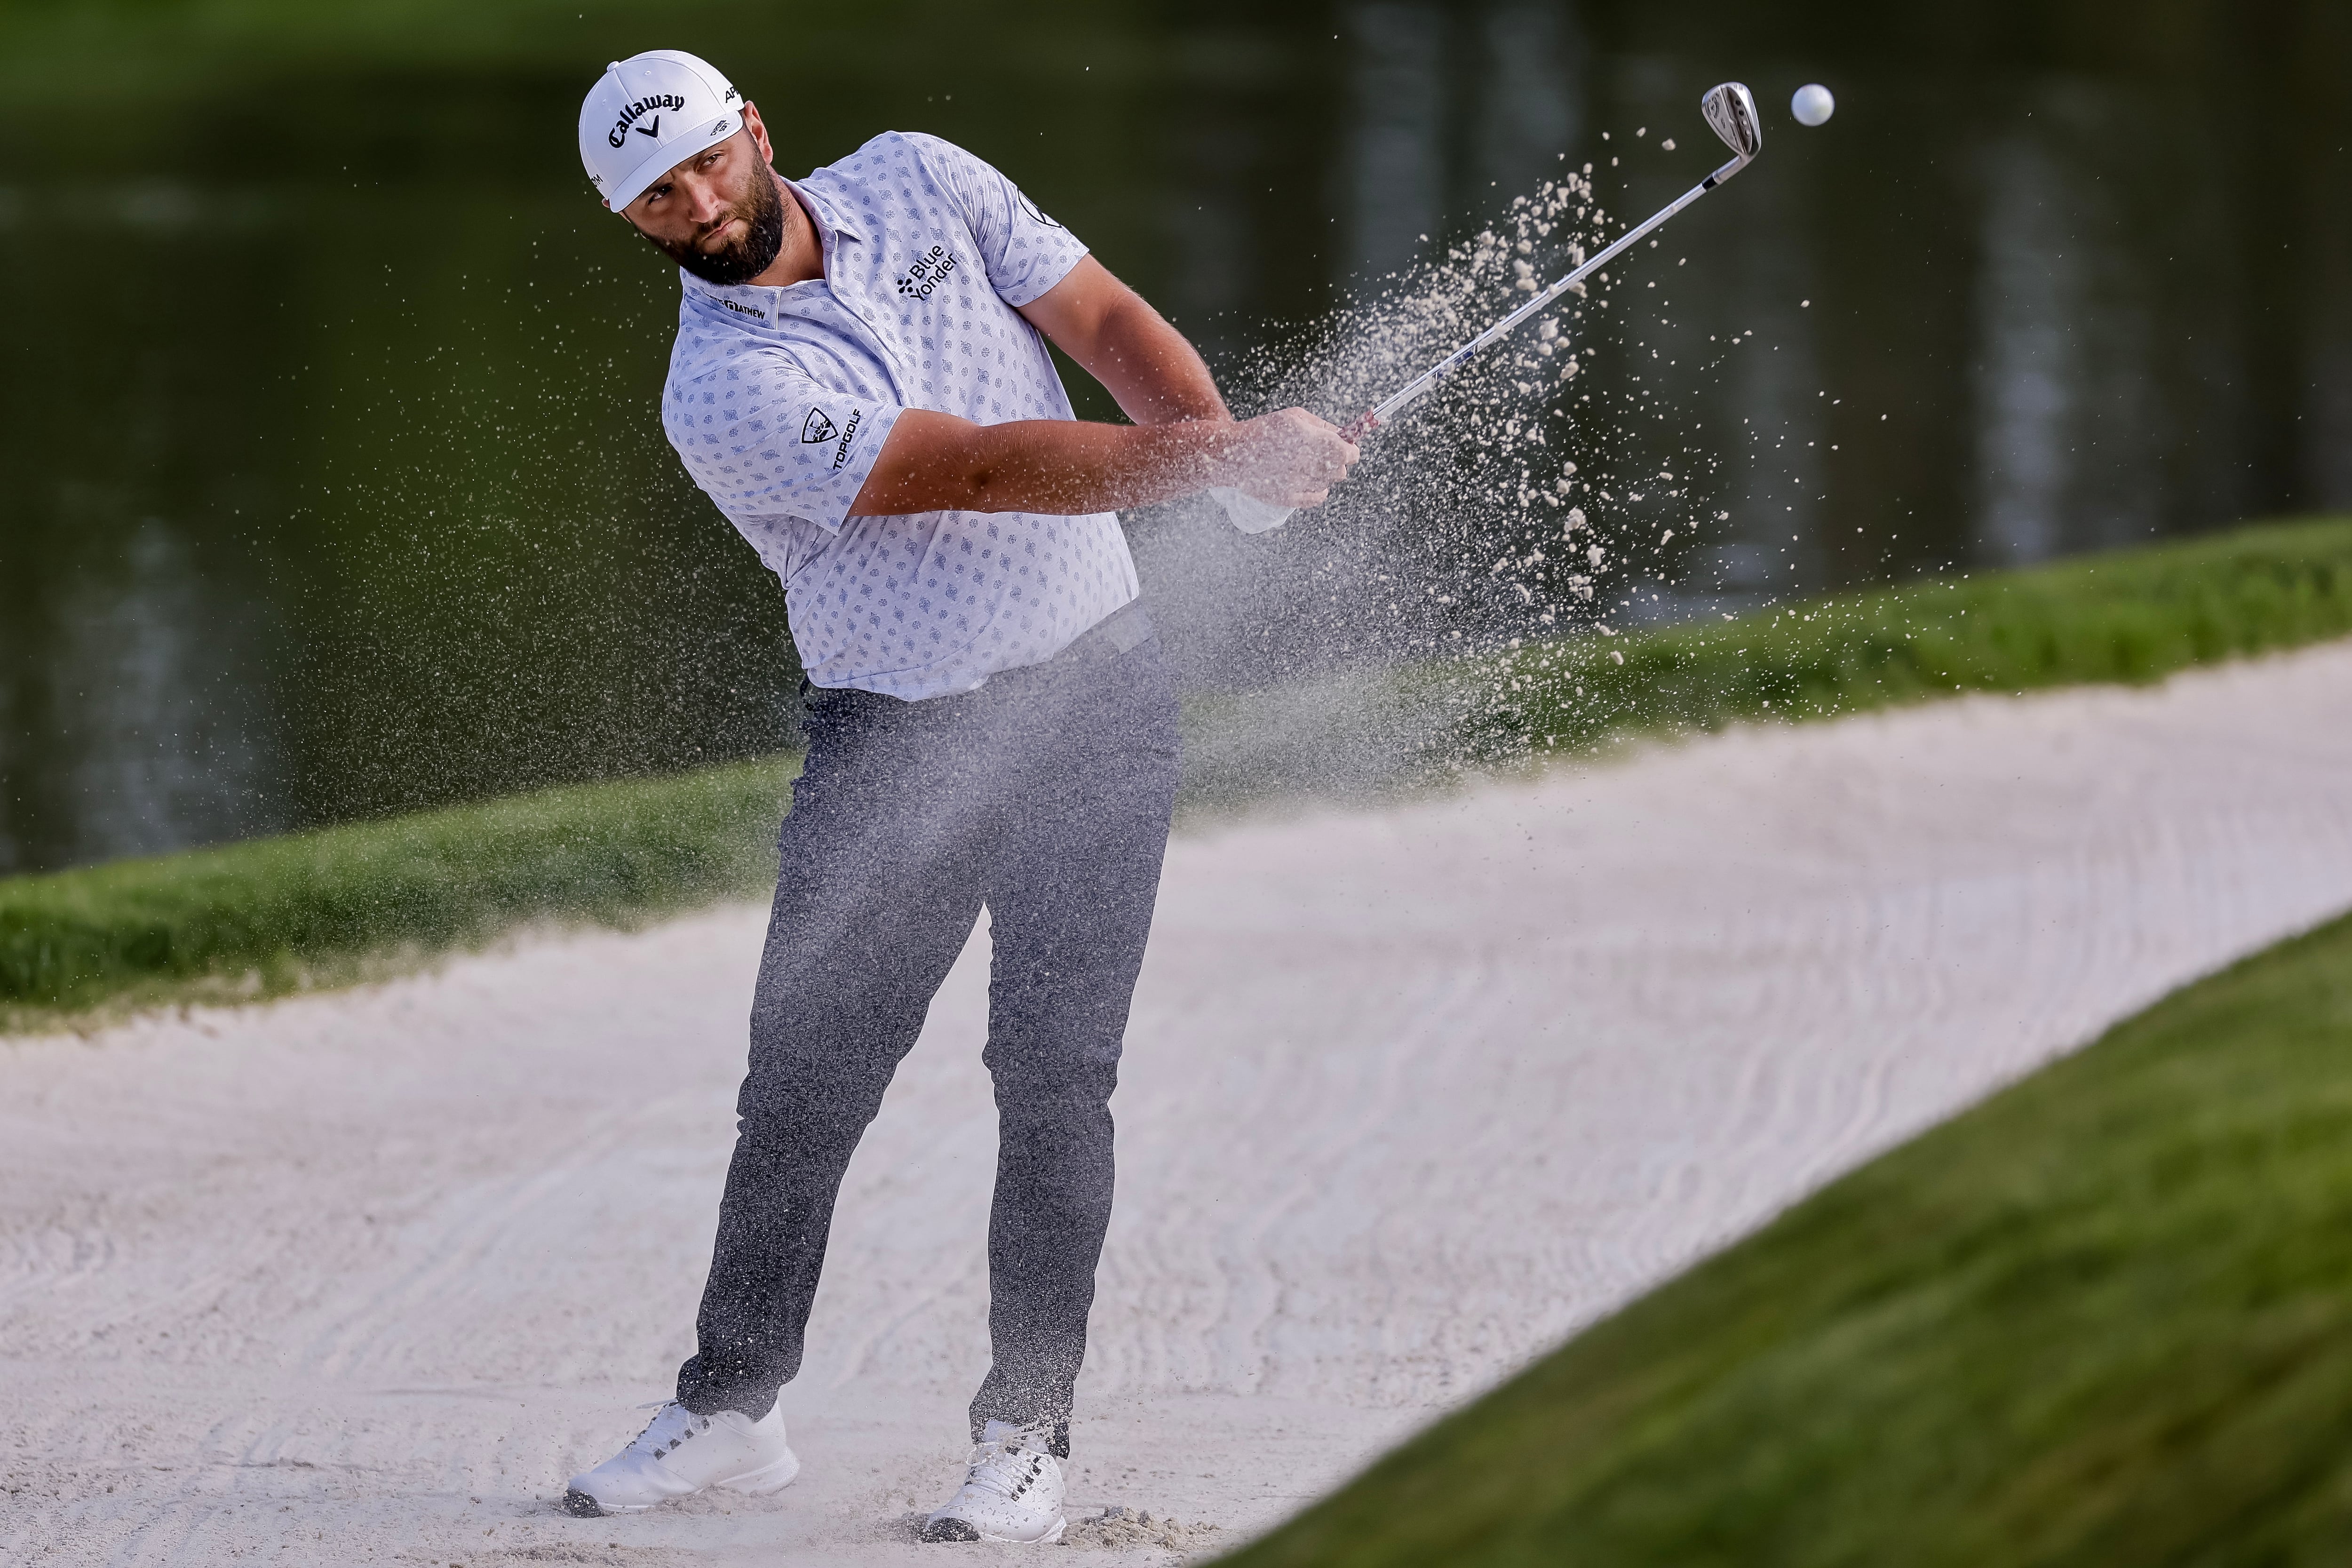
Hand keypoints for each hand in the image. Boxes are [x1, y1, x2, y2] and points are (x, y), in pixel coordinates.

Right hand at [1221, 408, 1359, 508]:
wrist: (1234, 453)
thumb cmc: (1265, 430)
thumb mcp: (1295, 416)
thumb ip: (1323, 425)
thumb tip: (1343, 435)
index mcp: (1316, 441)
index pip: (1350, 453)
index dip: (1350, 449)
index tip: (1346, 446)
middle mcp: (1312, 464)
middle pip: (1341, 470)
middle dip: (1336, 461)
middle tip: (1320, 453)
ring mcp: (1302, 483)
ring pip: (1329, 482)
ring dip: (1323, 474)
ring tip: (1304, 464)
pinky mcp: (1291, 498)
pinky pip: (1318, 497)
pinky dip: (1317, 489)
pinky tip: (1305, 479)